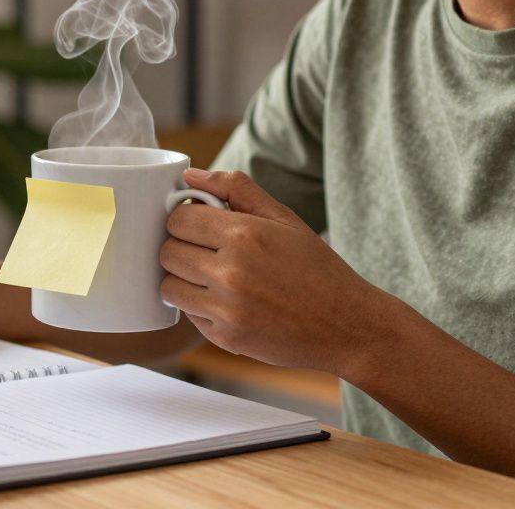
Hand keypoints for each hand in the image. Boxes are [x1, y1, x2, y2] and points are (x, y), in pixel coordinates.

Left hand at [159, 168, 395, 375]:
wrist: (347, 326)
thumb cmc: (316, 268)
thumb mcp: (284, 218)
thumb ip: (236, 189)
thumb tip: (190, 176)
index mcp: (245, 235)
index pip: (178, 219)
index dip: (185, 218)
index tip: (200, 224)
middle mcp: (231, 272)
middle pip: (167, 252)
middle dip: (181, 247)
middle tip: (205, 249)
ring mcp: (226, 309)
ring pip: (168, 286)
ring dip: (183, 278)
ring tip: (212, 275)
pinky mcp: (225, 337)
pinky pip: (187, 314)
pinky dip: (199, 306)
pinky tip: (226, 300)